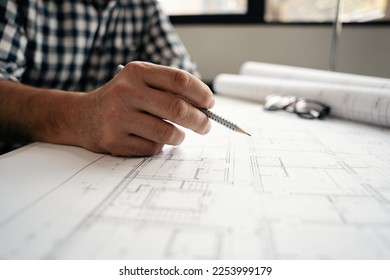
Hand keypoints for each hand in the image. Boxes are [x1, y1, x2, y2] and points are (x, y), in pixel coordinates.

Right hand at [79, 62, 214, 156]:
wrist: (81, 116)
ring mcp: (118, 118)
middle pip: (177, 108)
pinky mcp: (114, 141)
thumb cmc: (121, 100)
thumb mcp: (140, 83)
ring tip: (177, 135)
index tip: (209, 104)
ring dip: (179, 137)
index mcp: (137, 72)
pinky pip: (152, 148)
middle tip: (206, 126)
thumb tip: (203, 107)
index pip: (179, 80)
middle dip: (199, 120)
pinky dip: (159, 146)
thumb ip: (168, 89)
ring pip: (167, 133)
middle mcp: (126, 92)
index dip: (201, 93)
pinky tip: (149, 139)